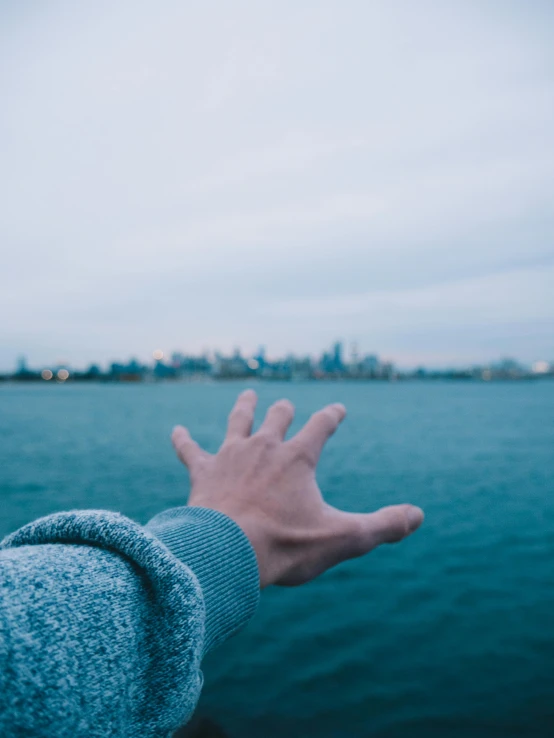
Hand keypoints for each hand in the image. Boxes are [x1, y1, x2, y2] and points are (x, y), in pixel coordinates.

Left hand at [172, 389, 423, 587]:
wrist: (226, 553)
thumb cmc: (285, 546)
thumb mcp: (343, 538)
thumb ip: (383, 526)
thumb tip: (419, 516)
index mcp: (297, 458)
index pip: (321, 426)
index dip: (331, 415)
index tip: (338, 408)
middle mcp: (264, 447)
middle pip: (278, 418)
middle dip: (285, 411)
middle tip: (286, 406)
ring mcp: (230, 456)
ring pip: (238, 421)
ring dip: (244, 407)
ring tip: (247, 394)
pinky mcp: (203, 472)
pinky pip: (189, 450)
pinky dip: (183, 441)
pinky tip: (175, 431)